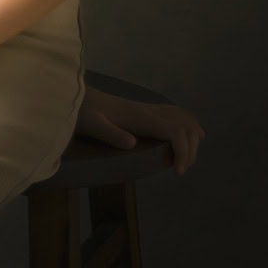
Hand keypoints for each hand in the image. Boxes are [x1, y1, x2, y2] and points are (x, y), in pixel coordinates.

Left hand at [76, 84, 204, 174]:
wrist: (76, 95)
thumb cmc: (83, 112)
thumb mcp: (93, 125)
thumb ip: (111, 134)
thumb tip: (132, 144)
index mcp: (141, 117)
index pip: (175, 131)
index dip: (183, 152)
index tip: (177, 172)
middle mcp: (149, 110)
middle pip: (185, 125)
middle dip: (190, 149)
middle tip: (180, 169)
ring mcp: (148, 108)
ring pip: (183, 117)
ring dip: (192, 137)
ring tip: (187, 158)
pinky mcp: (145, 110)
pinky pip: (174, 114)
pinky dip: (187, 125)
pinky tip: (189, 135)